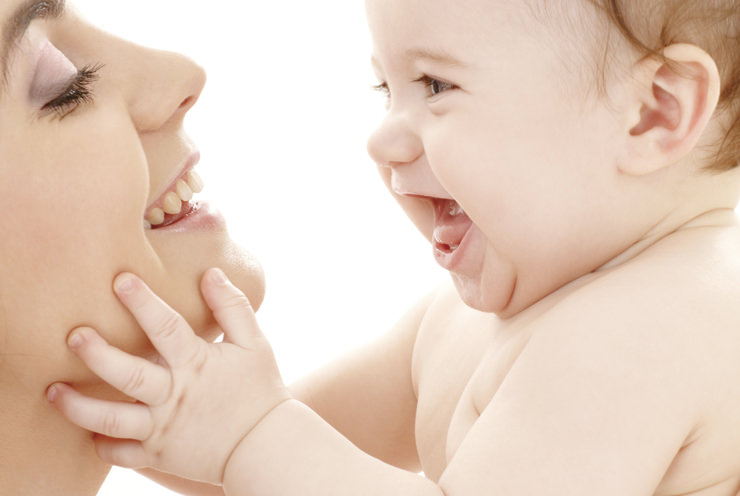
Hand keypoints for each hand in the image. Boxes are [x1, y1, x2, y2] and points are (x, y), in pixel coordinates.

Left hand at [47, 268, 290, 484]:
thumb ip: (232, 306)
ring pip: (111, 420)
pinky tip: (87, 431)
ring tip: (53, 391)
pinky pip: (121, 454)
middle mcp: (174, 396)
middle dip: (97, 354)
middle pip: (128, 375)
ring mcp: (163, 429)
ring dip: (78, 406)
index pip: (166, 327)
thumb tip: (210, 273)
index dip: (143, 302)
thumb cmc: (260, 390)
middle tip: (73, 336)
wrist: (265, 446)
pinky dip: (101, 445)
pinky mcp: (159, 455)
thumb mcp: (254, 343)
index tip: (120, 279)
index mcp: (197, 365)